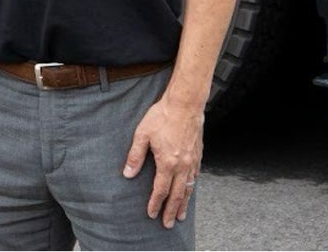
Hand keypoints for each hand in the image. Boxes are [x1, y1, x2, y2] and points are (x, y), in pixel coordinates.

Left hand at [123, 95, 203, 228]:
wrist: (185, 104)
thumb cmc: (162, 116)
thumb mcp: (142, 134)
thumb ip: (135, 155)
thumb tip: (128, 173)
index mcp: (167, 162)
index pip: (161, 190)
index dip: (155, 203)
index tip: (152, 214)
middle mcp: (182, 165)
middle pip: (177, 194)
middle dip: (171, 210)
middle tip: (167, 224)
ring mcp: (192, 161)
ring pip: (188, 188)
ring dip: (184, 203)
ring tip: (180, 215)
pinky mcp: (198, 154)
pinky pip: (195, 176)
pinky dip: (192, 186)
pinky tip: (189, 189)